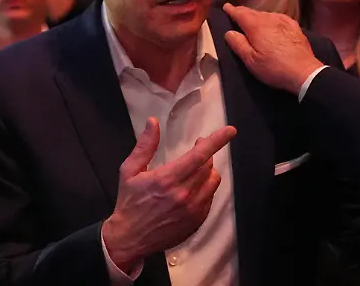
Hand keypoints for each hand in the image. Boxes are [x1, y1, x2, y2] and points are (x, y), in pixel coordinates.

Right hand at [102, 118, 236, 273]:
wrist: (129, 237)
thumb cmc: (129, 202)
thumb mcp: (129, 171)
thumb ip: (144, 145)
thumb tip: (153, 122)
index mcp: (167, 179)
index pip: (199, 156)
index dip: (216, 141)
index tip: (230, 131)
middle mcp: (183, 195)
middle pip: (208, 167)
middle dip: (206, 153)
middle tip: (198, 148)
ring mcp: (192, 210)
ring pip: (212, 182)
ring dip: (208, 170)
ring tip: (196, 168)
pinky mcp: (196, 221)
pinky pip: (210, 198)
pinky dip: (206, 188)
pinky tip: (194, 187)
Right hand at [222, 4, 325, 93]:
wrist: (304, 72)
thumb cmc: (274, 68)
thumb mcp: (251, 61)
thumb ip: (238, 44)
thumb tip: (229, 32)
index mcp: (256, 26)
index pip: (240, 14)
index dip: (232, 10)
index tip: (225, 7)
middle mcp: (269, 19)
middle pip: (253, 12)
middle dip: (243, 12)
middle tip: (236, 13)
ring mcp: (284, 21)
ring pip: (266, 14)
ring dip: (257, 16)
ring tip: (252, 19)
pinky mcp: (294, 26)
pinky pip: (278, 18)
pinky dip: (271, 18)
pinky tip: (272, 22)